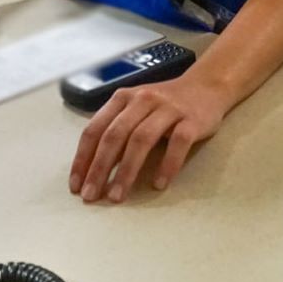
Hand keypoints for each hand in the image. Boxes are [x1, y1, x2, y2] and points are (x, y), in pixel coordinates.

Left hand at [70, 76, 232, 202]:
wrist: (206, 86)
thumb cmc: (165, 104)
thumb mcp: (135, 110)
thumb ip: (116, 131)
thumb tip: (93, 169)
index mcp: (122, 98)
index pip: (94, 129)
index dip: (82, 158)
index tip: (76, 185)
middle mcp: (142, 100)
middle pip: (115, 136)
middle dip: (99, 168)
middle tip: (92, 195)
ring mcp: (168, 109)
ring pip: (142, 140)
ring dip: (127, 171)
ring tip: (118, 195)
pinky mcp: (192, 120)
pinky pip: (178, 144)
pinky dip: (167, 165)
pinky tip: (158, 184)